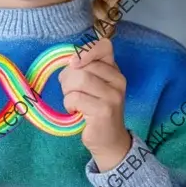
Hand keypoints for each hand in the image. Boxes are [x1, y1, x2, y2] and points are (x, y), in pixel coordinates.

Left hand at [58, 38, 130, 171]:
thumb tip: (70, 60)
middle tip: (69, 90)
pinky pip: (76, 97)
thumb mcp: (94, 85)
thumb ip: (85, 69)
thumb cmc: (96, 109)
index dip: (85, 51)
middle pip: (83, 66)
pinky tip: (75, 111)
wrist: (109, 140)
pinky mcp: (104, 110)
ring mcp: (113, 96)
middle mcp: (118, 80)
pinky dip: (69, 104)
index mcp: (115, 71)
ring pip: (79, 79)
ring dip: (67, 91)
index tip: (75, 64)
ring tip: (72, 100)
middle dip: (67, 77)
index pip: (104, 46)